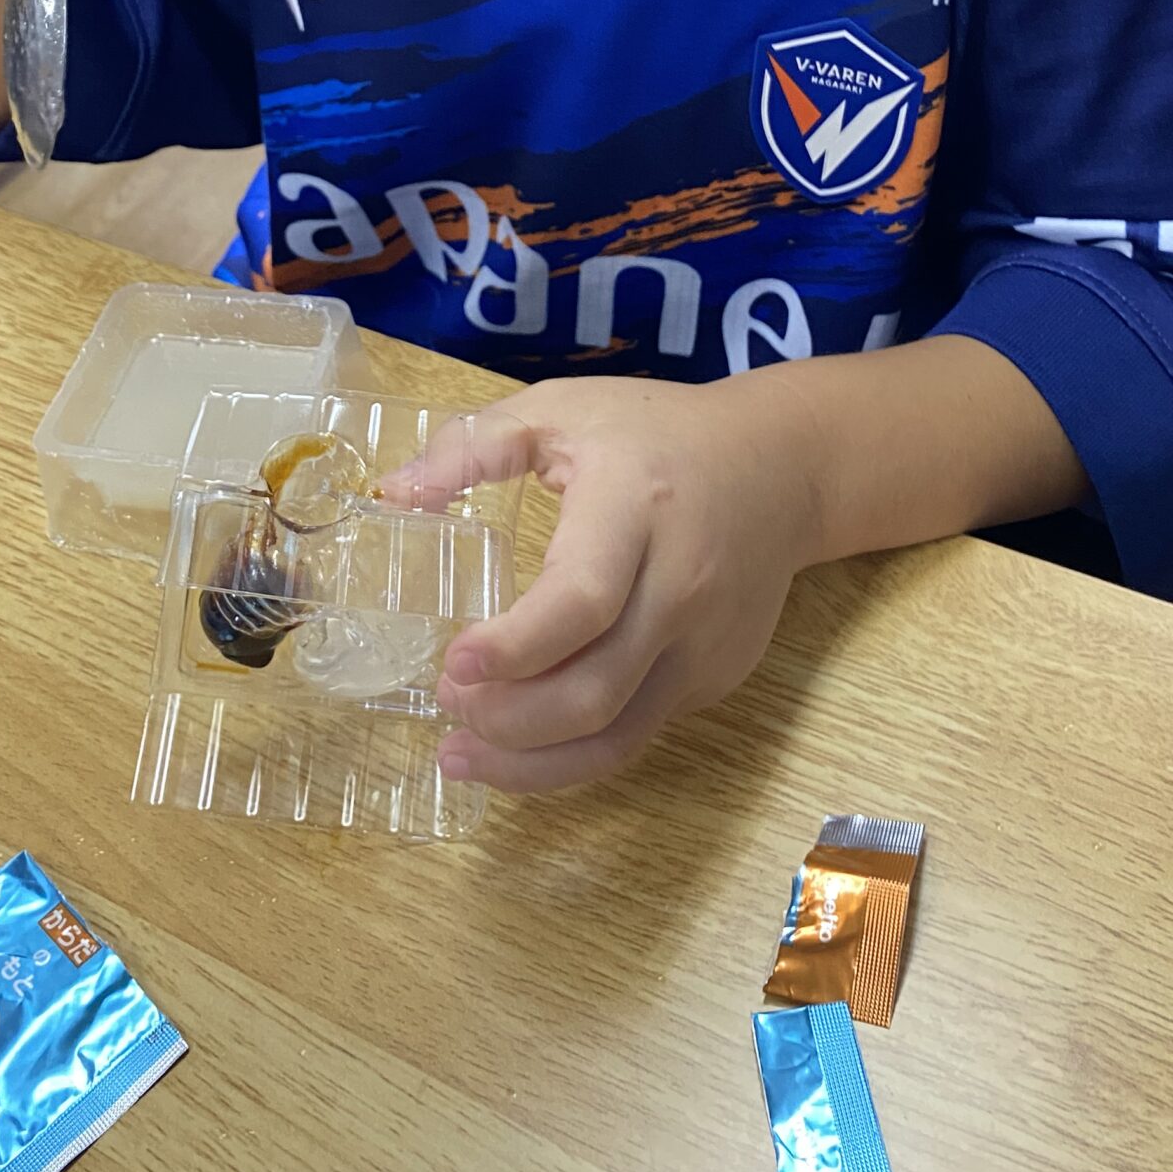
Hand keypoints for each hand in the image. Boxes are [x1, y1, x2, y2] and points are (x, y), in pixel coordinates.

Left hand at [401, 376, 824, 794]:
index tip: (453, 660)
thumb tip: (391, 494)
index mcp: (636, 506)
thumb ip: (475, 444)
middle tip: (447, 702)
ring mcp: (706, 642)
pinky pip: (641, 730)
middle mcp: (681, 586)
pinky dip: (575, 751)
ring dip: (532, 762)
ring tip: (461, 753)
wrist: (780, 467)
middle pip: (595, 689)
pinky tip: (522, 743)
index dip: (514, 647)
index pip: (582, 599)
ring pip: (619, 735)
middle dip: (508, 718)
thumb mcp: (562, 409)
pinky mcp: (716, 676)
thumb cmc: (655, 432)